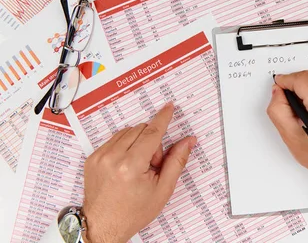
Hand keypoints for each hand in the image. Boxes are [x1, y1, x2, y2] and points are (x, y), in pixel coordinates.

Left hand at [81, 103, 196, 242]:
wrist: (103, 225)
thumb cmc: (133, 212)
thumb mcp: (162, 190)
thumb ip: (176, 161)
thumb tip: (188, 141)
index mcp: (131, 167)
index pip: (151, 133)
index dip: (163, 119)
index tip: (169, 107)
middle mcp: (112, 158)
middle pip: (140, 130)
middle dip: (151, 142)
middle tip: (152, 165)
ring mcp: (99, 157)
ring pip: (127, 132)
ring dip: (137, 143)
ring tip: (137, 167)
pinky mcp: (92, 158)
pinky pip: (114, 139)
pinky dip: (124, 147)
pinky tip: (125, 166)